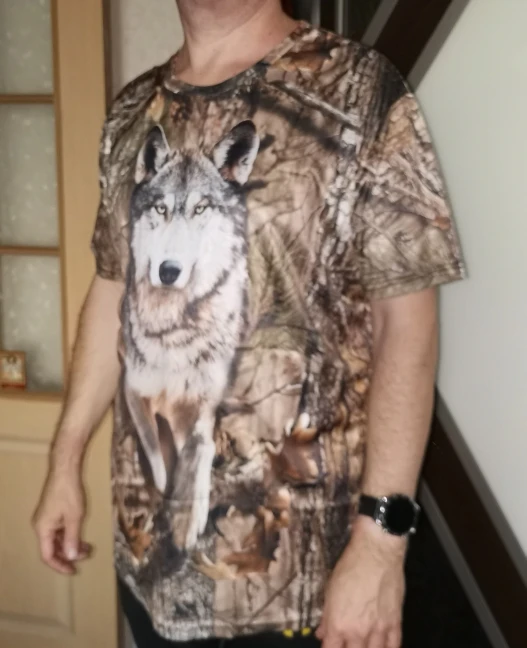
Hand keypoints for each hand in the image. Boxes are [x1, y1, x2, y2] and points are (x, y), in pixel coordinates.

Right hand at [32, 467, 91, 573]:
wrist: (65, 470)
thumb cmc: (69, 493)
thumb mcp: (74, 517)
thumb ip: (72, 538)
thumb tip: (70, 557)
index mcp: (42, 529)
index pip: (48, 555)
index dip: (60, 565)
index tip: (74, 571)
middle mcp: (41, 525)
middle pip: (52, 548)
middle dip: (69, 554)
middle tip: (86, 555)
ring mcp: (46, 518)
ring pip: (57, 538)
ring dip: (71, 544)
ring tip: (87, 547)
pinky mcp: (52, 511)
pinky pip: (59, 529)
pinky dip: (69, 534)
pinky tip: (81, 535)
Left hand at [316, 517, 405, 647]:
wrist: (376, 552)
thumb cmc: (350, 566)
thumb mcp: (330, 590)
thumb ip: (326, 616)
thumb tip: (322, 632)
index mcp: (338, 625)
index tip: (330, 645)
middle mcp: (358, 632)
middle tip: (347, 642)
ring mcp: (378, 630)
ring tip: (363, 644)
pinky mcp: (395, 623)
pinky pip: (393, 646)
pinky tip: (382, 646)